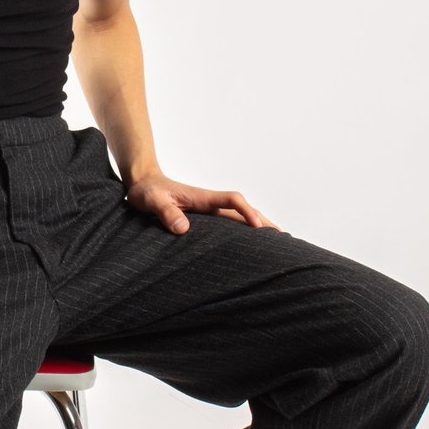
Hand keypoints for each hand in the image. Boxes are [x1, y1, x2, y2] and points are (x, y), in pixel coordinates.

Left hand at [124, 173, 280, 233]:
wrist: (144, 184)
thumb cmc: (147, 192)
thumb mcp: (152, 201)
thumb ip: (166, 212)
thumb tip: (183, 228)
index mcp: (202, 197)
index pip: (232, 200)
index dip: (247, 212)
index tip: (257, 226)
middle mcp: (210, 203)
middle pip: (243, 210)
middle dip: (263, 221)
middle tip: (284, 237)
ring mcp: (209, 210)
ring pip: (239, 217)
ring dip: (257, 226)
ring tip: (276, 242)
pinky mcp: (204, 218)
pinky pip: (228, 223)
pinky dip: (243, 231)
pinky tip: (249, 244)